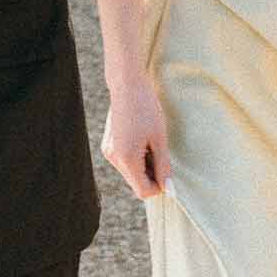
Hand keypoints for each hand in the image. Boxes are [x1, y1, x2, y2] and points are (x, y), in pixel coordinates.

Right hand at [100, 71, 170, 198]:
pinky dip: (135, 157)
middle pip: (136, 183)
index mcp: (126, 158)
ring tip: (150, 142)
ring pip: (130, 173)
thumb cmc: (146, 109)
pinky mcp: (108, 145)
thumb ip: (163, 166)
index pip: (143, 191)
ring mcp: (108, 151)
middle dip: (151, 174)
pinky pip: (124, 161)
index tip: (167, 171)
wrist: (127, 85)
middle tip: (160, 151)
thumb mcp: (160, 138)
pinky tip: (140, 138)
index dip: (159, 187)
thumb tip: (167, 187)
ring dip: (144, 165)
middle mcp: (114, 158)